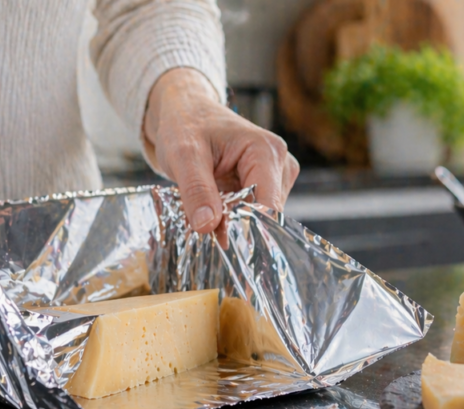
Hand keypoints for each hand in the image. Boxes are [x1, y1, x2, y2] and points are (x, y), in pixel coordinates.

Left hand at [144, 68, 299, 245]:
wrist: (186, 112)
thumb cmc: (186, 125)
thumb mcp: (183, 155)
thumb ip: (196, 189)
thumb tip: (207, 226)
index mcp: (266, 151)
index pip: (267, 206)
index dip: (245, 228)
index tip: (219, 242)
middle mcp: (280, 163)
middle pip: (266, 215)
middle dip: (235, 227)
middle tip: (203, 227)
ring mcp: (276, 176)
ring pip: (259, 219)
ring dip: (231, 225)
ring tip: (204, 213)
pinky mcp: (265, 186)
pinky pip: (251, 214)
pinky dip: (230, 219)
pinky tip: (211, 212)